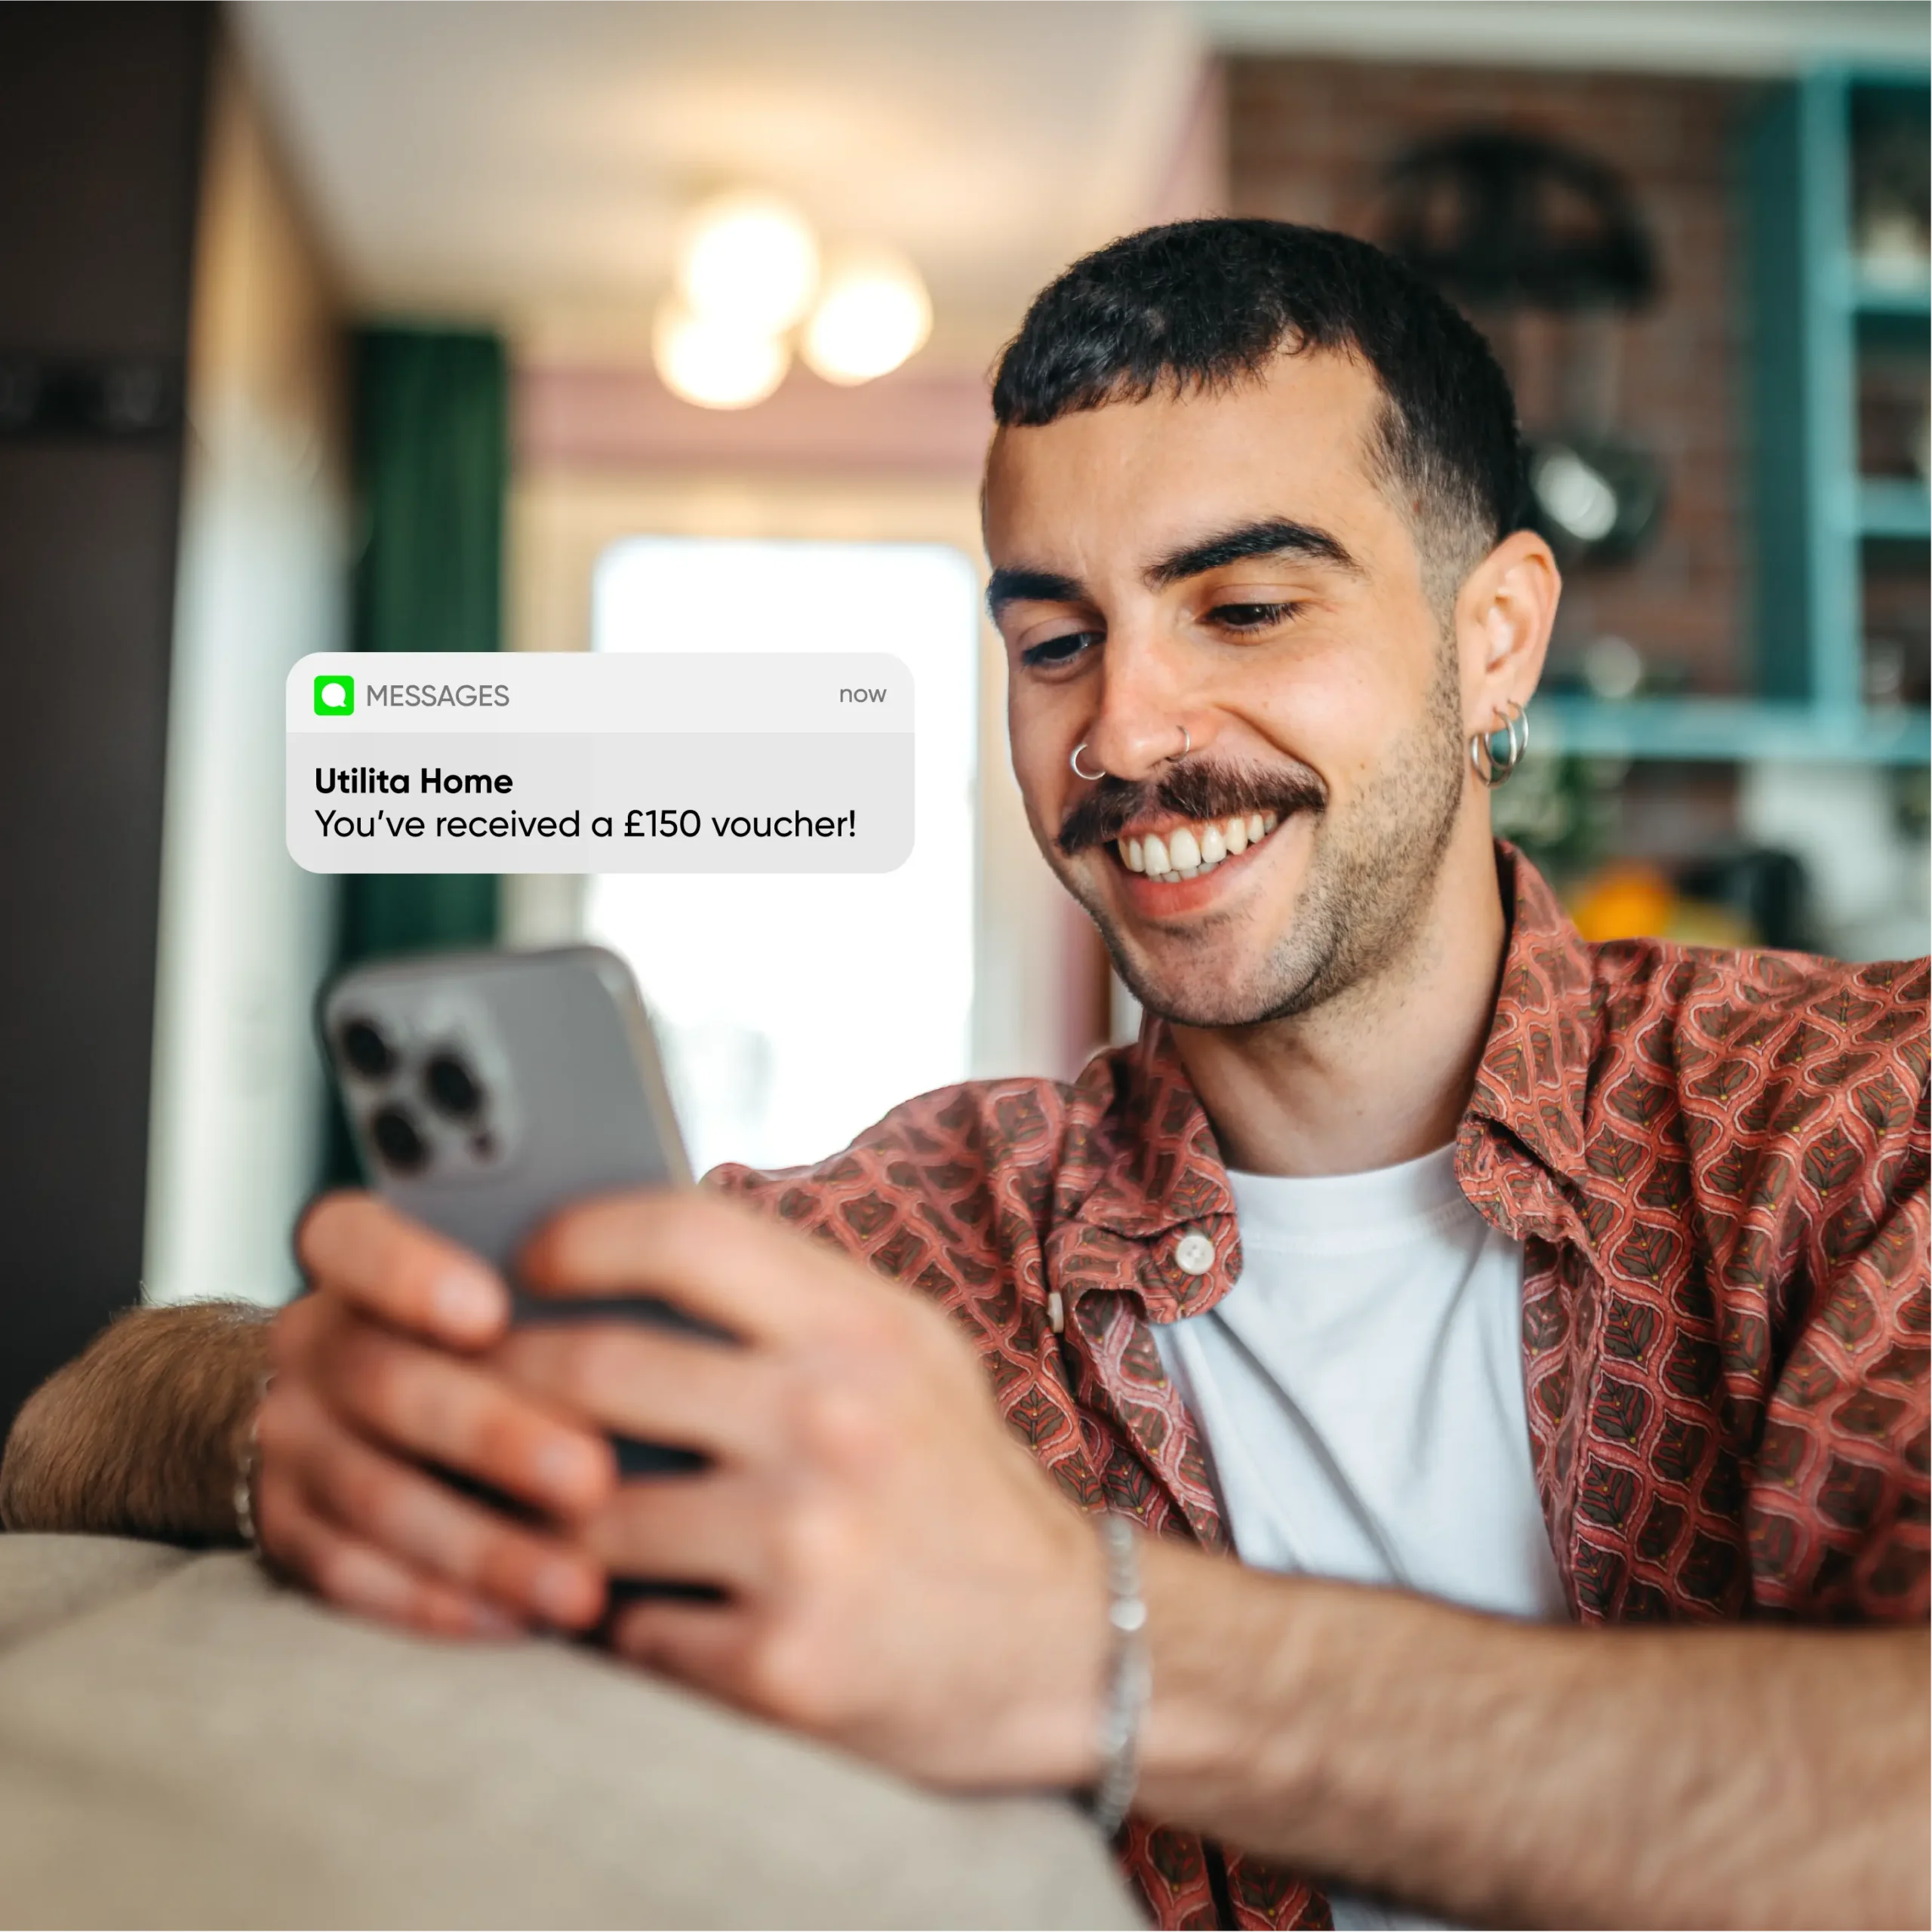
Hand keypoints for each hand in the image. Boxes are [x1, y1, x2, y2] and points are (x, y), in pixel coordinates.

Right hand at [258, 1192, 618, 1637]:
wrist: (357, 1404)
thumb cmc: (486, 1328)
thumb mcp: (504, 1277)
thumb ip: (559, 1282)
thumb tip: (675, 1304)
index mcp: (354, 1258)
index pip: (349, 1240)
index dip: (409, 1273)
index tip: (489, 1311)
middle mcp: (309, 1343)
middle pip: (384, 1380)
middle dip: (491, 1433)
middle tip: (590, 1475)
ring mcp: (290, 1441)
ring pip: (375, 1495)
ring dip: (483, 1545)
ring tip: (582, 1584)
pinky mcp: (289, 1532)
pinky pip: (353, 1577)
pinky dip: (439, 1604)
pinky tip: (522, 1621)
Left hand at [501, 1190, 1108, 1789]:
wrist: (1062, 1650)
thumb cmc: (961, 1488)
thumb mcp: (910, 1353)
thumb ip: (791, 1300)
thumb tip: (626, 1257)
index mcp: (861, 1330)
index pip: (683, 1235)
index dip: (578, 1237)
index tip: (526, 1264)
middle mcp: (832, 1423)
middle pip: (594, 1369)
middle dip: (503, 1382)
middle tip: (471, 1392)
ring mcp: (803, 1547)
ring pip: (580, 1515)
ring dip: (535, 1517)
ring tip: (524, 1510)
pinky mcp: (778, 1665)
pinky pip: (623, 1629)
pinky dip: (606, 1620)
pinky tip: (622, 1609)